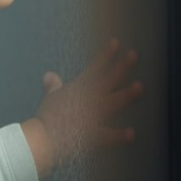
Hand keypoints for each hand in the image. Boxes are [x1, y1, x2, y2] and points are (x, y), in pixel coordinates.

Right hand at [33, 38, 142, 166]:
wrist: (40, 138)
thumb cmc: (44, 117)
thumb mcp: (49, 98)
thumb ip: (53, 85)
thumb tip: (49, 75)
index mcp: (79, 89)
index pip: (95, 67)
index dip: (106, 54)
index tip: (117, 42)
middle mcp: (89, 99)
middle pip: (109, 79)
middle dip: (122, 66)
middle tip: (134, 54)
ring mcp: (92, 116)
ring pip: (114, 102)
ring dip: (127, 94)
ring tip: (140, 86)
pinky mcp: (92, 135)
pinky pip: (108, 135)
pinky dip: (119, 136)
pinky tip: (132, 133)